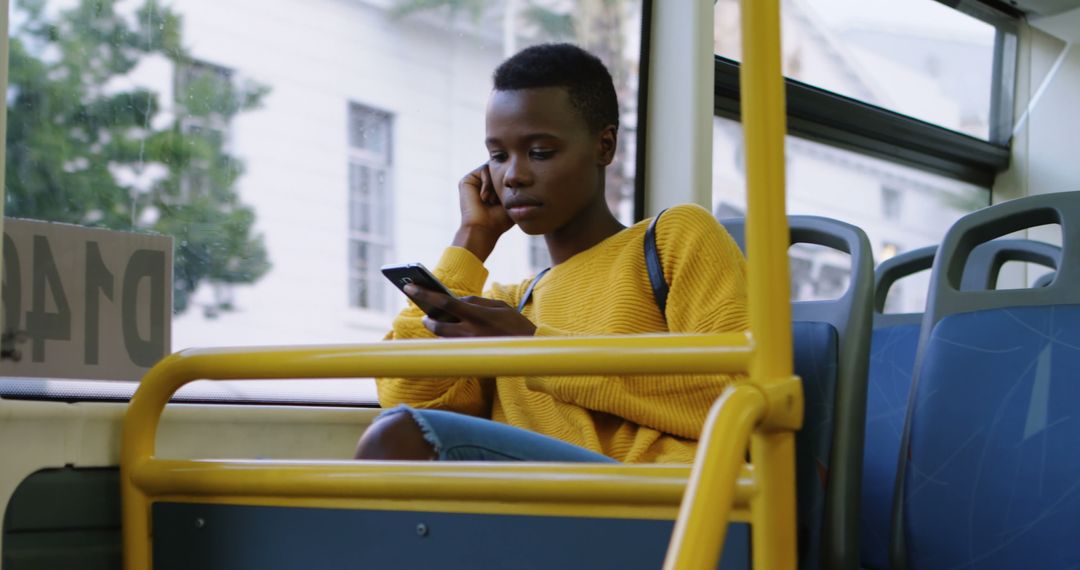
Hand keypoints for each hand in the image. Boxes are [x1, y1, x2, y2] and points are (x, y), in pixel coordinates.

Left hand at [404, 284, 536, 336]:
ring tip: (434, 322)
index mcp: (478, 315)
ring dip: (438, 330)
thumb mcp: (498, 306)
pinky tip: (449, 332)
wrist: (530, 349)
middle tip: (425, 316)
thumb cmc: (515, 324)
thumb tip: (456, 300)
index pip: (445, 303)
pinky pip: (453, 346)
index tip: (409, 288)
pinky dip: (449, 338)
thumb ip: (476, 302)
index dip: (425, 295)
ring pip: (444, 338)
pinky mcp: (473, 355)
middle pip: (439, 326)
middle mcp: (471, 332)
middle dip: (428, 320)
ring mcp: (471, 346)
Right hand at [454, 163, 513, 260]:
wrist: (484, 228)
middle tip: (499, 202)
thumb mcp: (514, 201)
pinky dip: (488, 184)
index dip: (511, 184)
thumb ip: (517, 186)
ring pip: (493, 169)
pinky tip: (485, 199)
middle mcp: (483, 184)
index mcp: (493, 189)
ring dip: (495, 186)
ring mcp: (475, 181)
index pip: (507, 175)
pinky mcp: (467, 180)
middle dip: (502, 185)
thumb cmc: (500, 220)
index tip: (509, 200)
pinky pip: (484, 170)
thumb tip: (524, 176)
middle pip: (500, 170)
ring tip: (492, 202)